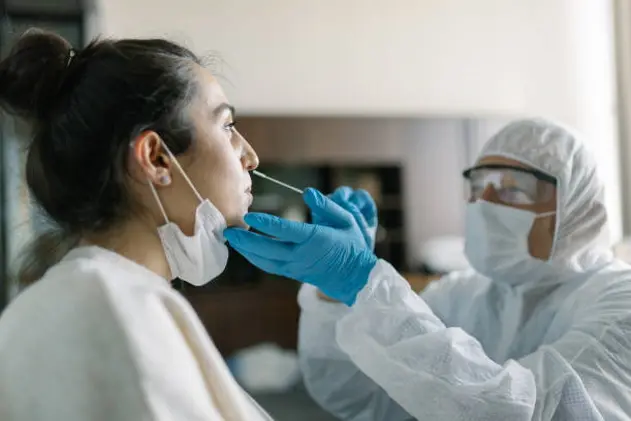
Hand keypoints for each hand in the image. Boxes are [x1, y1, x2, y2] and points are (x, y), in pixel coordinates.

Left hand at [224, 188, 377, 305]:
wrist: (354, 277)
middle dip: (247, 240)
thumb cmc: (351, 244)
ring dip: (247, 251)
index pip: (286, 231)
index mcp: (315, 239)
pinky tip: (246, 250)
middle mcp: (302, 255)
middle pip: (268, 249)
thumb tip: (308, 193)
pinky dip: (255, 259)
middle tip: (229, 230)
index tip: (250, 215)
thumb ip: (327, 206)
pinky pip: (269, 267)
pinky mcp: (292, 273)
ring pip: (265, 261)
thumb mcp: (347, 220)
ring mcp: (296, 267)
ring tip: (232, 239)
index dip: (266, 223)